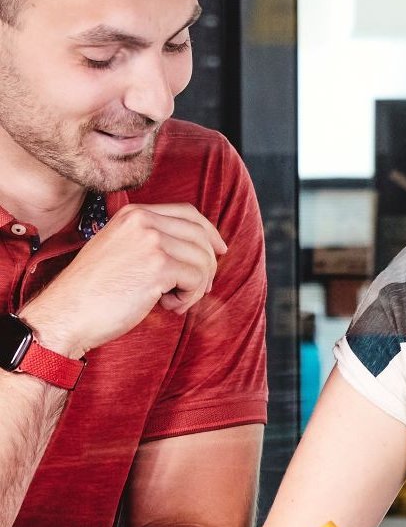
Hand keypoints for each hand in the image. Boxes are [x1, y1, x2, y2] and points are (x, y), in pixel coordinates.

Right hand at [21, 203, 226, 356]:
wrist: (65, 314)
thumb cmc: (93, 292)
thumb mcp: (120, 251)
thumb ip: (152, 242)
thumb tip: (201, 250)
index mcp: (133, 214)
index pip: (188, 213)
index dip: (209, 232)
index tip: (220, 251)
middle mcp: (143, 221)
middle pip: (201, 236)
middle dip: (208, 265)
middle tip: (197, 289)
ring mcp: (151, 241)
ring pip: (203, 259)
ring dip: (196, 286)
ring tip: (173, 300)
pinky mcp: (159, 265)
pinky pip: (197, 279)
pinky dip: (189, 297)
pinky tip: (168, 305)